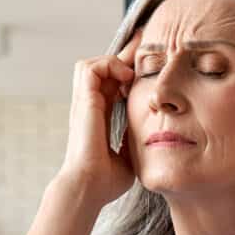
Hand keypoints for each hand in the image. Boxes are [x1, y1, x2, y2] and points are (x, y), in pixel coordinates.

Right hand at [58, 29, 141, 205]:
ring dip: (113, 61)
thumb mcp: (128, 155)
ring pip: (92, 64)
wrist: (89, 187)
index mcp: (99, 118)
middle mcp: (89, 107)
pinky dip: (108, 65)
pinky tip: (125, 78)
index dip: (127, 72)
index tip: (147, 64)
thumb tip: (151, 137)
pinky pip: (91, 68)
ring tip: (131, 72)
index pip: (111, 85)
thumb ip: (135, 142)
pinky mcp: (83, 101)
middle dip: (124, 56)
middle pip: (102, 69)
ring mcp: (84, 103)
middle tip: (146, 46)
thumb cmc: (106, 181)